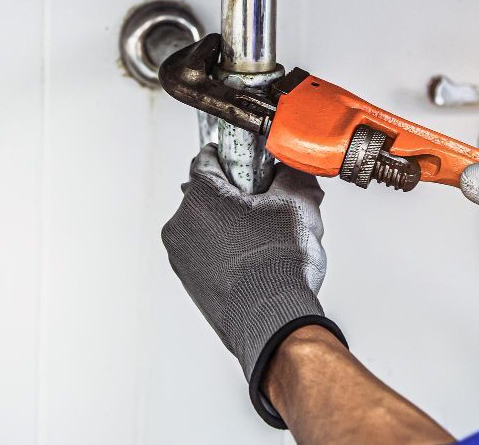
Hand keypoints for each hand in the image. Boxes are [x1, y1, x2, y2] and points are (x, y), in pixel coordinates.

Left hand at [162, 144, 345, 427]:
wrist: (271, 321)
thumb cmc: (278, 267)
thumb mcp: (297, 205)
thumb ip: (293, 174)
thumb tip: (292, 167)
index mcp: (200, 196)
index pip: (208, 158)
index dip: (234, 157)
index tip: (247, 161)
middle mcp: (181, 224)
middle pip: (207, 194)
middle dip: (235, 196)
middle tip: (265, 205)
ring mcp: (181, 256)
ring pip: (206, 225)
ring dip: (229, 225)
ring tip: (264, 239)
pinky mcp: (188, 280)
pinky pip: (205, 252)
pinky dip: (224, 250)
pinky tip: (253, 261)